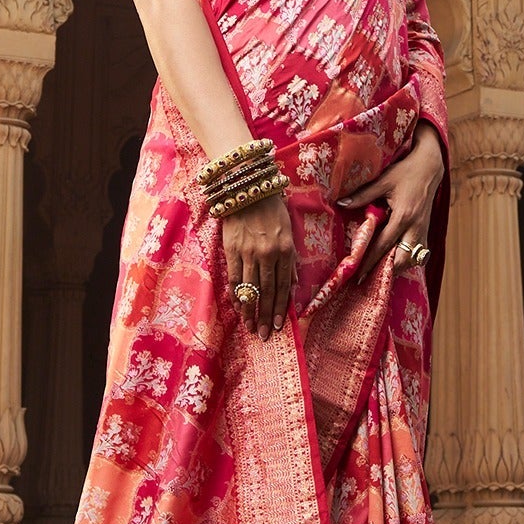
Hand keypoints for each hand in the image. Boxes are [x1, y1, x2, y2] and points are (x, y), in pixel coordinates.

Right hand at [223, 192, 296, 338]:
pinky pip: (234, 277)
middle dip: (266, 315)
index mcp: (285, 250)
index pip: (283, 286)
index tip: (280, 325)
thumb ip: (290, 260)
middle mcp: (268, 254)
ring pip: (250, 288)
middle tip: (264, 334)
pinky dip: (236, 294)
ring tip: (251, 327)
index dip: (281, 308)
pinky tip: (238, 307)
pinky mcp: (231, 249)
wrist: (248, 188)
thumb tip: (292, 286)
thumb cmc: (272, 210)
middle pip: (267, 292)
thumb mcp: (289, 232)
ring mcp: (248, 252)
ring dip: (250, 310)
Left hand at [338, 123, 444, 281]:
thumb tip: (340, 204)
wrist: (430, 167)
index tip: (359, 276)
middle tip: (369, 281)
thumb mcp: (383, 181)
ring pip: (412, 260)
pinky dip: (406, 260)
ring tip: (380, 275)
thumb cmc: (405, 172)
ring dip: (397, 268)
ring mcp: (423, 231)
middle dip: (386, 272)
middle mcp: (415, 227)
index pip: (383, 245)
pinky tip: (393, 264)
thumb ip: (362, 195)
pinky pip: (418, 253)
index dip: (370, 261)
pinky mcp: (426, 231)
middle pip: (402, 260)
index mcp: (403, 216)